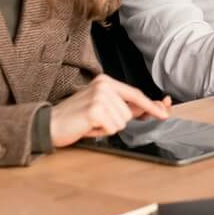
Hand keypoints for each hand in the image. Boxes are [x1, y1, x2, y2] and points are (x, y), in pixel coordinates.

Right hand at [50, 74, 170, 146]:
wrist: (49, 124)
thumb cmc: (76, 117)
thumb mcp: (102, 107)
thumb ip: (125, 106)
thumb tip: (153, 108)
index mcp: (106, 81)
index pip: (135, 94)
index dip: (151, 106)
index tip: (164, 113)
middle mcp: (104, 86)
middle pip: (129, 113)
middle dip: (115, 122)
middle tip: (95, 120)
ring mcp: (99, 97)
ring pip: (122, 122)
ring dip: (108, 128)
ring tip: (91, 123)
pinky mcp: (95, 110)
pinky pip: (112, 129)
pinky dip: (101, 132)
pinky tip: (87, 127)